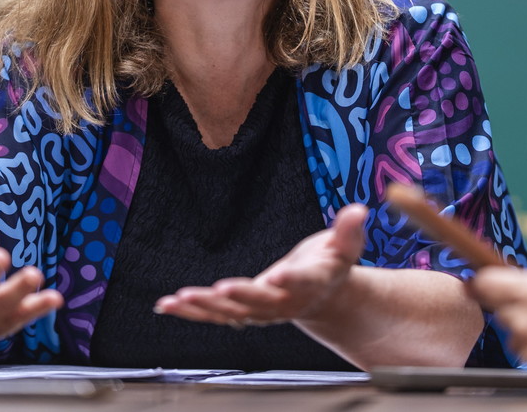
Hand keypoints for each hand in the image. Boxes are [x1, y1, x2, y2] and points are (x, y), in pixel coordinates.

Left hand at [154, 203, 366, 326]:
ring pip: (231, 313)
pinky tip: (167, 305)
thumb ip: (350, 231)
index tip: (280, 275)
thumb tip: (359, 210)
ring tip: (179, 298)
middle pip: (261, 302)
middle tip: (220, 289)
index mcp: (311, 284)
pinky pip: (214, 315)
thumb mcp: (346, 246)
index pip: (301, 282)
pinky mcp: (243, 312)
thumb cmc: (331, 265)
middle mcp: (284, 303)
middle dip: (240, 296)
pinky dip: (191, 312)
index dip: (292, 279)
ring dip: (205, 307)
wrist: (324, 297)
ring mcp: (261, 311)